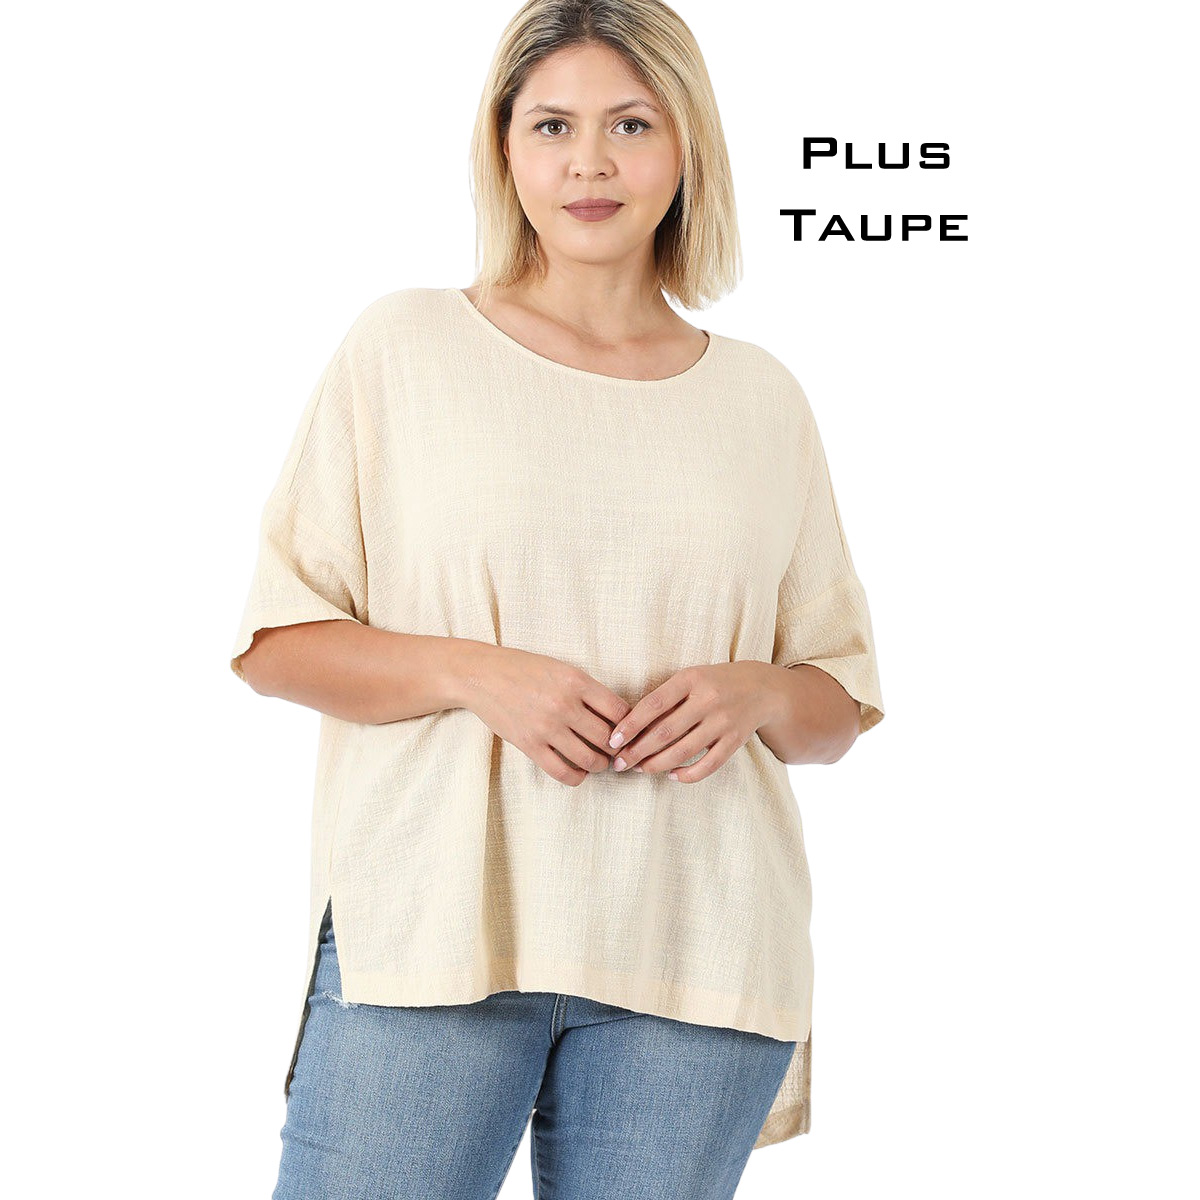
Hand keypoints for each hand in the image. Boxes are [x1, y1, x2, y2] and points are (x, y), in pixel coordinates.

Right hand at [464, 645, 631, 786]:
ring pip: (590, 759)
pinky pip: (562, 772)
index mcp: (577, 681)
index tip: (628, 732)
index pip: (619, 711)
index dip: (629, 725)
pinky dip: (577, 777)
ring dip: (600, 765)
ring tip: (600, 762)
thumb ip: (587, 690)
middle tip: (618, 752)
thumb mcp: (561, 668)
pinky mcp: (530, 745)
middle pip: (608, 738)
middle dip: (618, 749)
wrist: (481, 675)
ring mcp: (547, 727)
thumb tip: (617, 716)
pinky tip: (578, 772)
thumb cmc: (523, 669)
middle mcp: (565, 704)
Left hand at [606, 661, 775, 783]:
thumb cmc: (714, 683)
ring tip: (640, 769)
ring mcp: (723, 722)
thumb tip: (629, 727)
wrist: (762, 688)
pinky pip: (708, 765)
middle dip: (638, 751)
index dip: (630, 724)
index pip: (653, 704)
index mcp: (691, 679)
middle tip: (619, 763)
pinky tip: (672, 776)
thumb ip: (665, 698)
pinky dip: (688, 774)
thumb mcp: (690, 678)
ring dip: (657, 765)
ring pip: (683, 751)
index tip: (613, 740)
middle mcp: (707, 700)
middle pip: (665, 732)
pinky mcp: (735, 741)